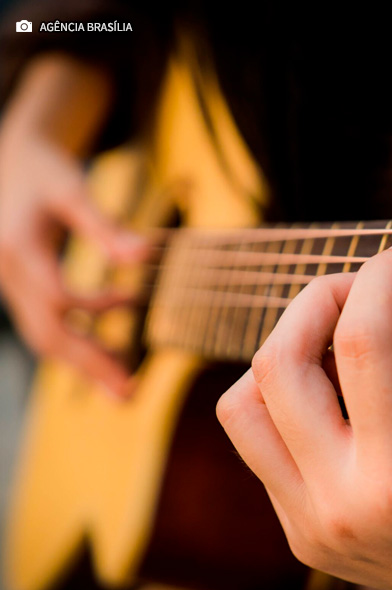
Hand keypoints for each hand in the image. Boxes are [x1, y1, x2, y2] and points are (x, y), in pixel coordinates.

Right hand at [0, 134, 146, 395]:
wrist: (11, 161)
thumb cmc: (46, 171)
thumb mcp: (74, 190)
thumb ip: (105, 225)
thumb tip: (144, 256)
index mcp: (19, 248)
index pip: (56, 296)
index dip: (95, 307)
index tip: (132, 303)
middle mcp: (8, 274)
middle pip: (47, 332)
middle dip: (90, 364)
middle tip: (130, 392)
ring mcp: (9, 286)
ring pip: (44, 337)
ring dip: (85, 363)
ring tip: (125, 386)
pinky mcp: (19, 290)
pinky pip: (45, 327)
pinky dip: (77, 343)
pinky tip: (111, 349)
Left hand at [217, 238, 391, 589]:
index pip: (362, 347)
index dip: (380, 278)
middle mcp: (340, 510)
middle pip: (278, 368)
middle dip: (317, 299)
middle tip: (364, 282)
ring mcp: (311, 528)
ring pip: (242, 408)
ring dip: (283, 352)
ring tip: (337, 334)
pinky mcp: (301, 535)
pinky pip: (259, 445)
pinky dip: (285, 399)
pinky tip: (338, 387)